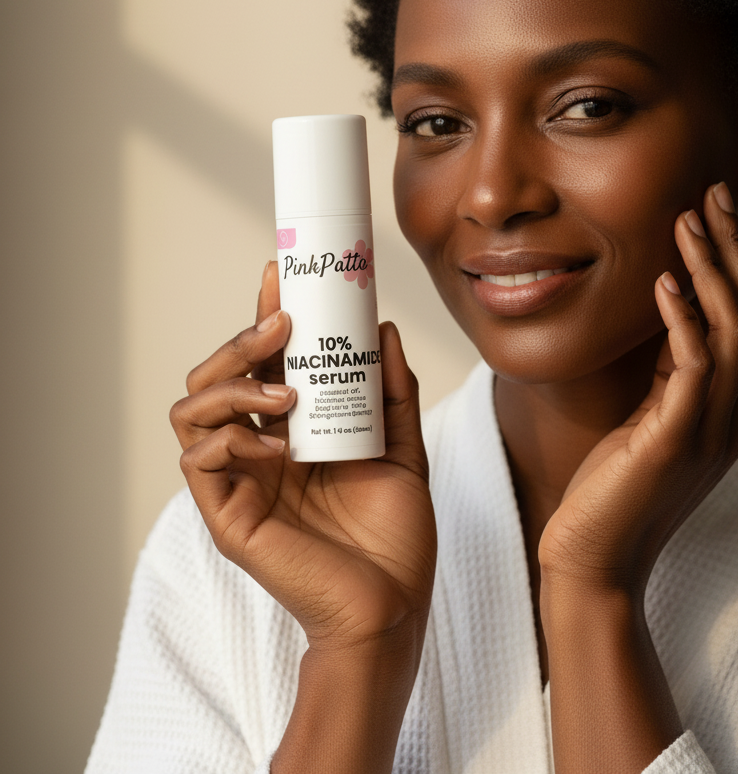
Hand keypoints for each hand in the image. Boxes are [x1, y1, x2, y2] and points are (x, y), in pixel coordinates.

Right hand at [169, 262, 436, 656]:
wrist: (394, 604)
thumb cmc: (395, 535)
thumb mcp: (403, 449)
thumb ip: (393, 392)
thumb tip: (384, 329)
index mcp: (295, 432)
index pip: (266, 363)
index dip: (265, 317)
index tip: (280, 276)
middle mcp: (259, 449)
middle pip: (218, 375)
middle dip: (243, 338)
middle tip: (284, 322)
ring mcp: (239, 481)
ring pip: (192, 409)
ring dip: (233, 384)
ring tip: (284, 391)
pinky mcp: (229, 515)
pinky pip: (199, 459)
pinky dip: (230, 436)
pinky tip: (275, 442)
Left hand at [538, 181, 737, 599]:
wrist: (594, 560)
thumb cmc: (612, 489)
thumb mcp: (647, 418)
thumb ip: (669, 373)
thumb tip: (673, 316)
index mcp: (727, 410)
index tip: (736, 214)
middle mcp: (732, 417)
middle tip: (722, 194)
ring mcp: (710, 431)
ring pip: (734, 334)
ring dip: (714, 271)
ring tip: (692, 219)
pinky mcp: (675, 444)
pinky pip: (691, 370)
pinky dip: (684, 321)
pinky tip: (666, 283)